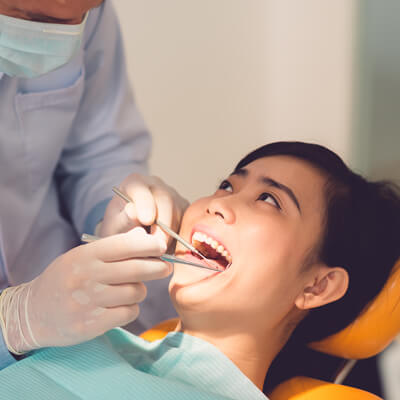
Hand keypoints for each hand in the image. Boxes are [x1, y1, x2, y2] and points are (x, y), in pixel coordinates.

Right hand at [0, 228, 170, 353]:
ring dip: (140, 291)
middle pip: (135, 270)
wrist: (33, 312)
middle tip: (165, 267)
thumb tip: (143, 235)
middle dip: (157, 267)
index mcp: (85, 256)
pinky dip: (131, 309)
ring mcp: (87, 302)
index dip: (148, 245)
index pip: (124, 245)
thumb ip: (113, 247)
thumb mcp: (83, 256)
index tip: (161, 246)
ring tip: (133, 289)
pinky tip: (122, 306)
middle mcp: (86, 277)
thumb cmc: (65, 279)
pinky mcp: (90, 325)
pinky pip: (127, 313)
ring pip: (135, 293)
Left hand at [99, 174, 188, 248]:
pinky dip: (180, 237)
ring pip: (179, 213)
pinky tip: (168, 248)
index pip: (140, 189)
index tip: (146, 220)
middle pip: (165, 200)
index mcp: (134, 183)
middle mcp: (156, 185)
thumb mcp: (114, 225)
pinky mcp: (185, 209)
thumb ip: (122, 219)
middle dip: (163, 225)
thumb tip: (133, 211)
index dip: (145, 203)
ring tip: (158, 250)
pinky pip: (188, 222)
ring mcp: (173, 196)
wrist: (130, 233)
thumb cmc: (119, 227)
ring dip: (171, 234)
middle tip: (157, 246)